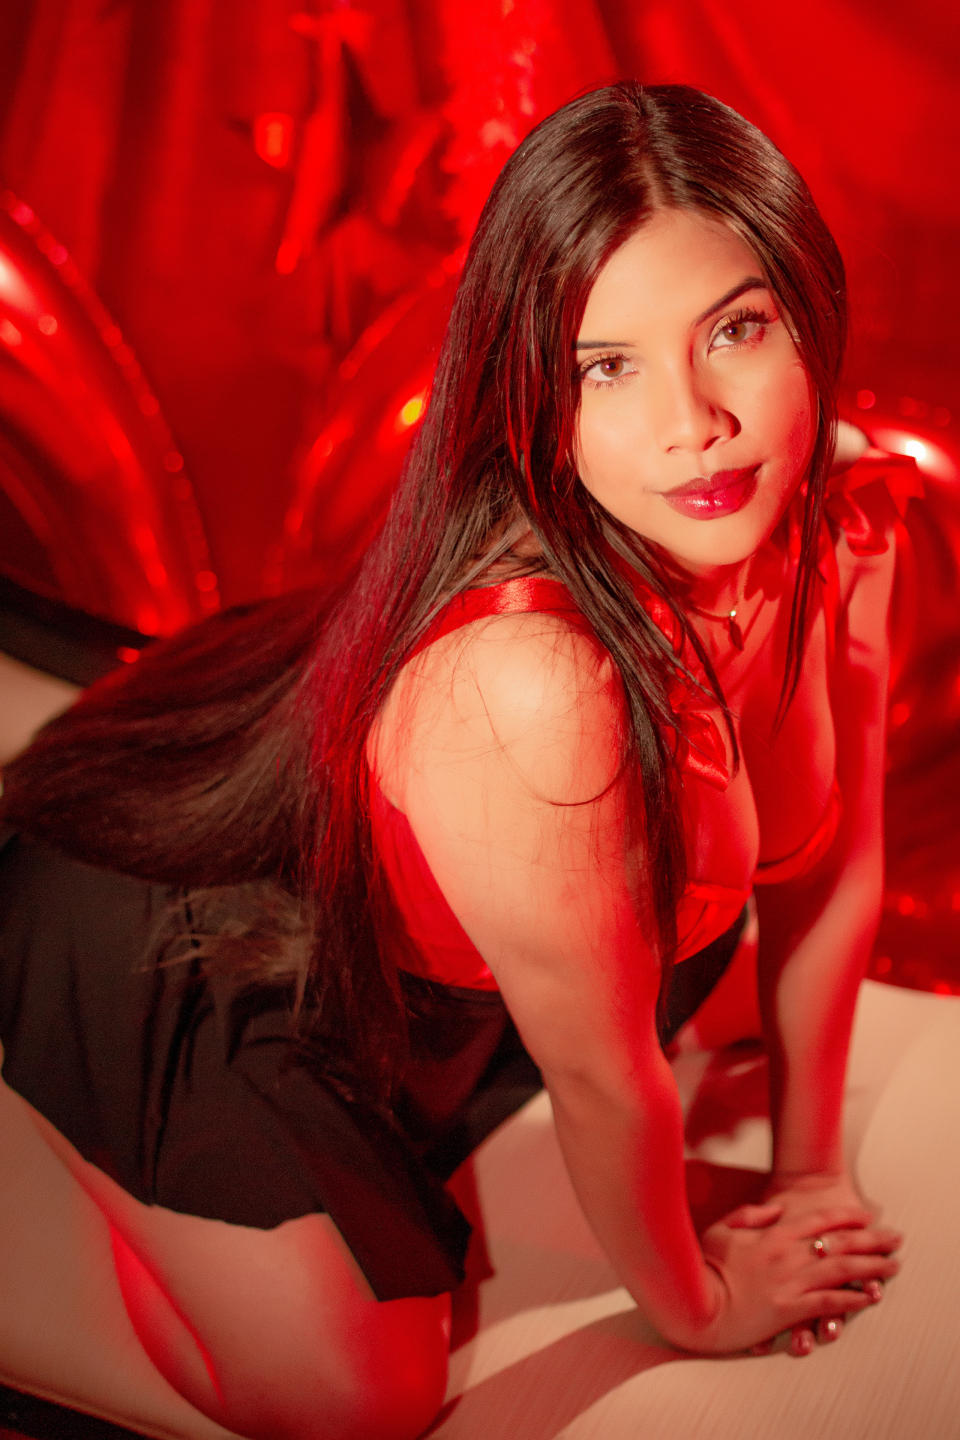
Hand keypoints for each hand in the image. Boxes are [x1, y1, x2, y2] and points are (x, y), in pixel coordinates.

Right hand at [686, 1199, 899, 1356]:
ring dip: (872, 1268)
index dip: (846, 1216)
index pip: (819, 1220)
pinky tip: (871, 1297)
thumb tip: (776, 1209)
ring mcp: (791, 1282)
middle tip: (896, 1239)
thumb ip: (751, 1215)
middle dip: (872, 1239)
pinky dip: (852, 1299)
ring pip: (842, 1271)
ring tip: (894, 1266)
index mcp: (773, 1234)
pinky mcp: (790, 1310)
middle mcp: (788, 1255)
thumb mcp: (723, 1229)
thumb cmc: (704, 1264)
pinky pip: (828, 1302)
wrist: (697, 1303)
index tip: (867, 1215)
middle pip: (840, 1243)